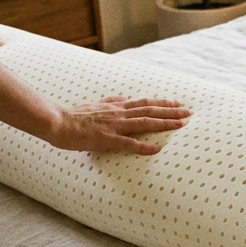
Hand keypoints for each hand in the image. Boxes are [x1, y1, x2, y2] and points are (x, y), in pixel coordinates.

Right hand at [48, 96, 190, 154]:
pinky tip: (157, 149)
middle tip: (188, 113)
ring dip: (164, 123)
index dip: (162, 103)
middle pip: (149, 110)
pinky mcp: (106, 138)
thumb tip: (122, 96)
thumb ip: (110, 101)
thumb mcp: (94, 105)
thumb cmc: (74, 117)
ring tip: (181, 125)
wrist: (57, 122)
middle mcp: (118, 113)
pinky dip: (144, 146)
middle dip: (170, 112)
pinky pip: (128, 143)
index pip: (143, 103)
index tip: (177, 103)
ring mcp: (114, 126)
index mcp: (116, 107)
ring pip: (144, 122)